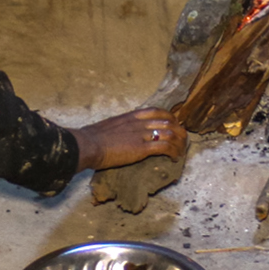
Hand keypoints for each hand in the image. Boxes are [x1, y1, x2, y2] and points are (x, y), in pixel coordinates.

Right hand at [71, 108, 187, 170]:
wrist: (87, 145)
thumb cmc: (92, 138)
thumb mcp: (110, 126)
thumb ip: (121, 127)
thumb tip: (122, 134)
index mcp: (132, 115)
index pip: (158, 111)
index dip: (170, 118)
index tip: (173, 125)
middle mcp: (140, 122)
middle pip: (169, 121)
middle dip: (179, 130)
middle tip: (182, 140)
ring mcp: (142, 134)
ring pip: (170, 133)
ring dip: (179, 143)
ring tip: (181, 152)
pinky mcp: (142, 148)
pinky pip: (165, 147)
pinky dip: (173, 152)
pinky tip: (175, 158)